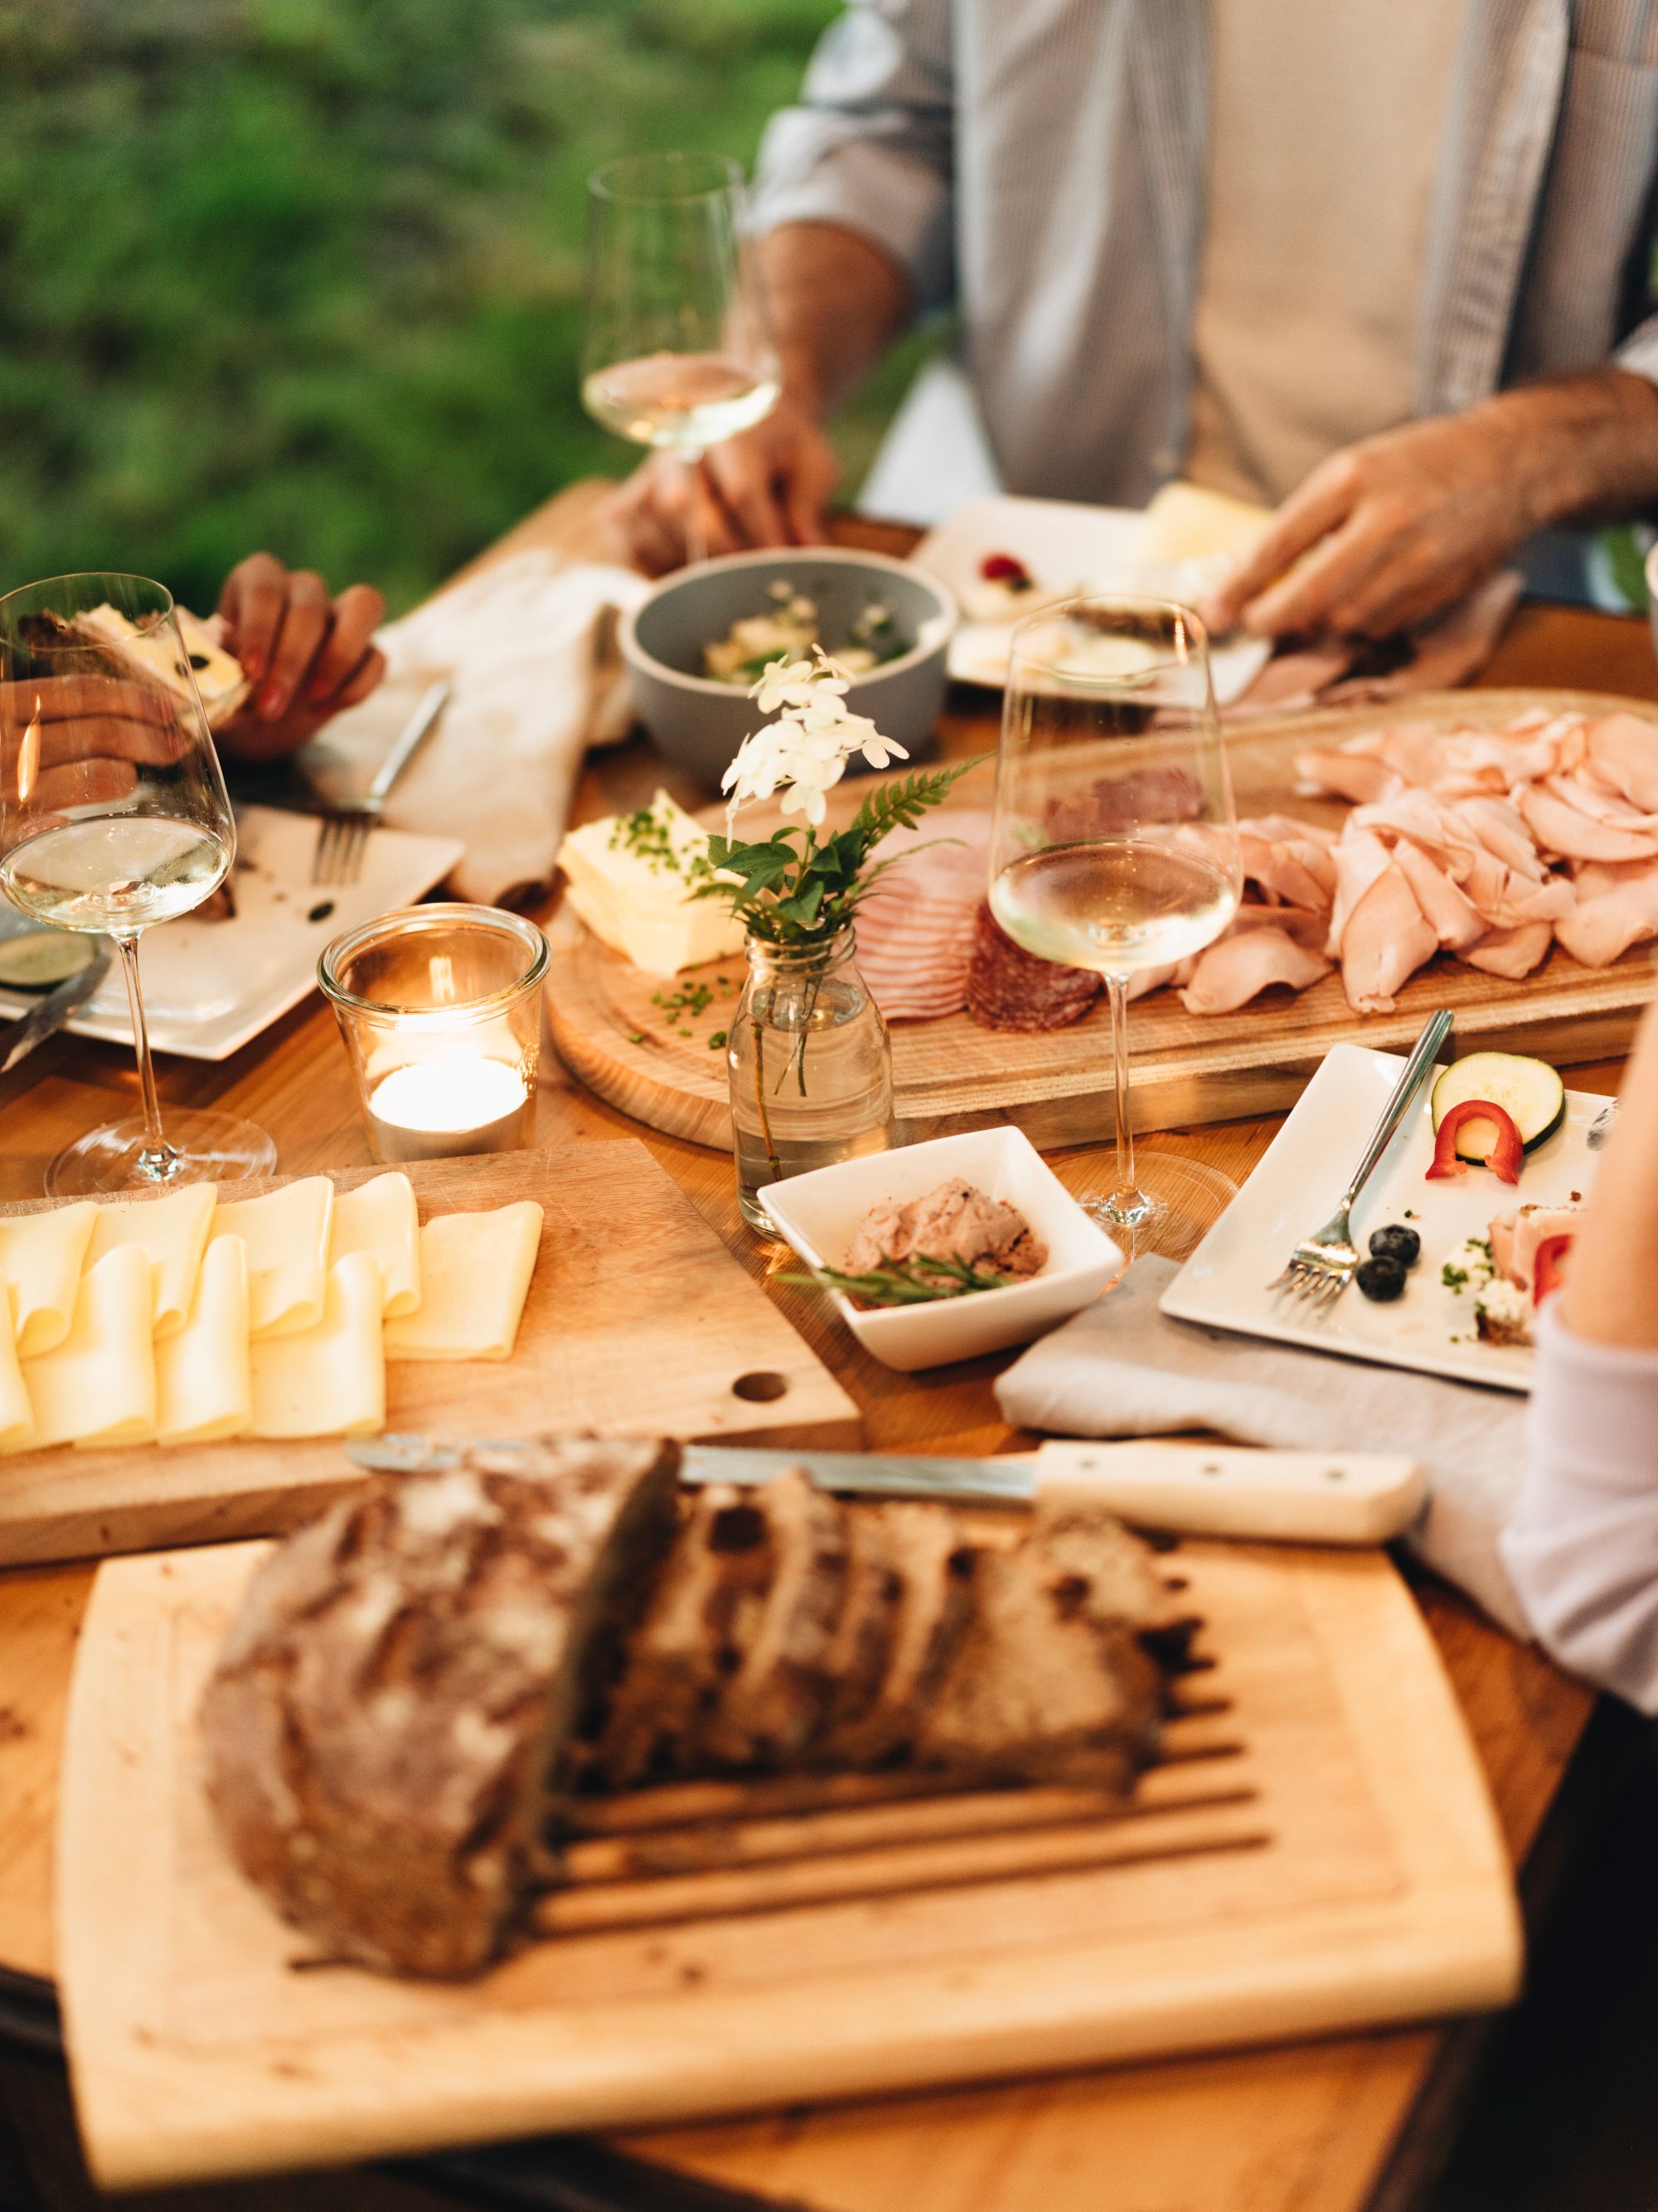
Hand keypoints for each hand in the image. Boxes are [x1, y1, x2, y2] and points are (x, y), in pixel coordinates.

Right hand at [0, 674, 182, 814]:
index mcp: (5, 702)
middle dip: (148, 738)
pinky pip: (44, 832)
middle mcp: (6, 741)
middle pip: (98, 732)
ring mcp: (6, 788)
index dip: (133, 697)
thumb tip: (125, 711)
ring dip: (125, 776)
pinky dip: (70, 825)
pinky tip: (88, 826)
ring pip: (91, 777)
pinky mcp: (2, 830)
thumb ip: (44, 712)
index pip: (80, 691)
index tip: (170, 706)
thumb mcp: (8, 717)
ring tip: (131, 776)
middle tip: (175, 746)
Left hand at [215, 555, 386, 759]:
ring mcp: (338, 617)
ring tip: (313, 698)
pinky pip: (377, 656)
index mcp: (254, 583)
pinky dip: (356, 685)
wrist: (255, 723)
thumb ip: (208, 682)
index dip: (259, 627)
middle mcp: (299, 591)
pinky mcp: (365, 650)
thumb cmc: (229, 695)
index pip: (264, 585)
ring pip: (363, 606)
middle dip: (291, 661)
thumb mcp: (209, 686)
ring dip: (339, 657)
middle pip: (310, 604)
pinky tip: (326, 708)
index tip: (250, 671)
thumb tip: (200, 689)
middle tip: (269, 707)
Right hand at [601, 395, 839, 573]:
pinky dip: (657, 559)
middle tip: (755, 574)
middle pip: (693, 515)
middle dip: (729, 554)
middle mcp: (683, 446)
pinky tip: (687, 567)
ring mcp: (653, 469)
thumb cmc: (783, 442)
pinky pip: (631, 535)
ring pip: (662, 527)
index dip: (762, 536)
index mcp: (732, 431)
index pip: (742, 493)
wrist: (745, 408)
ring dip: (696, 558)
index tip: (782, 563)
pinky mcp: (634, 491)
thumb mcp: (811, 463)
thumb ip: (808, 507)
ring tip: (725, 572)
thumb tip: (811, 555)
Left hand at [1203, 409, 1539, 641]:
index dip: (1239, 588)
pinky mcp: (1442, 588)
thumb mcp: (1356, 469)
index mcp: (1353, 478)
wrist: (1511, 460)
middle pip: (1310, 599)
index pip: (1279, 545)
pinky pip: (1382, 624)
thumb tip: (1253, 582)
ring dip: (1321, 624)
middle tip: (1254, 624)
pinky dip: (1362, 622)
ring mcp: (1419, 560)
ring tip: (1318, 602)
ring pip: (1345, 621)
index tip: (1211, 613)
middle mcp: (1386, 520)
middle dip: (1273, 621)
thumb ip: (1309, 522)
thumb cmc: (1418, 464)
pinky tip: (1367, 597)